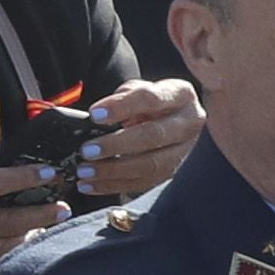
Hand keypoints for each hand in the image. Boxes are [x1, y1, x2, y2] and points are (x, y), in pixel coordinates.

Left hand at [79, 76, 201, 204]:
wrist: (169, 118)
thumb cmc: (149, 102)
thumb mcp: (138, 89)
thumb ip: (122, 97)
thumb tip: (97, 116)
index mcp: (180, 95)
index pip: (151, 99)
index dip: (122, 106)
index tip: (95, 114)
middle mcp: (189, 123)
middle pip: (153, 136)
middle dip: (116, 145)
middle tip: (87, 150)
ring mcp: (184, 151)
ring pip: (150, 165)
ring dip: (113, 170)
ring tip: (85, 170)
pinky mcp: (173, 172)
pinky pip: (144, 183)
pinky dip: (113, 185)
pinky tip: (90, 185)